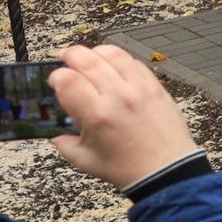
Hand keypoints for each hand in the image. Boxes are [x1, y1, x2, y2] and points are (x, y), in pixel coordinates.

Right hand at [47, 44, 198, 189]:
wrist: (166, 170)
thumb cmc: (126, 168)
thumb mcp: (85, 161)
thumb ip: (64, 144)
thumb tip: (55, 133)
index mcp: (96, 115)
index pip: (68, 80)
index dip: (56, 76)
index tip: (55, 81)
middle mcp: (117, 96)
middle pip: (87, 60)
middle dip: (70, 55)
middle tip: (64, 58)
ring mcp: (139, 88)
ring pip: (112, 54)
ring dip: (95, 52)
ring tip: (88, 57)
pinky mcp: (155, 86)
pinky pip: (134, 62)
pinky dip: (119, 59)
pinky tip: (113, 66)